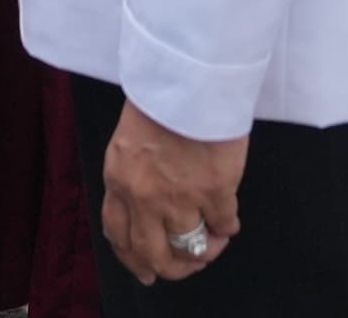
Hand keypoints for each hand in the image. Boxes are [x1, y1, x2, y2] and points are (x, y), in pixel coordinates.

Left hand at [99, 100, 245, 284]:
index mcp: (118, 179)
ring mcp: (180, 197)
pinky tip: (229, 222)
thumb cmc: (161, 96)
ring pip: (191, 247)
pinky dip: (227, 228)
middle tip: (189, 264)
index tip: (146, 270)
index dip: (134, 259)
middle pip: (154, 254)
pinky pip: (223, 225)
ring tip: (216, 239)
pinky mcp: (215, 191)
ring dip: (207, 249)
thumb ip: (132, 176)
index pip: (118, 235)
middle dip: (173, 268)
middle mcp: (144, 197)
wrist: (190, 76)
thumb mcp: (128, 140)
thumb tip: (146, 210)